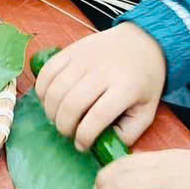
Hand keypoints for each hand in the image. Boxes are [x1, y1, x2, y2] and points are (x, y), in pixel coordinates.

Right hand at [34, 24, 167, 152]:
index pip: (97, 117)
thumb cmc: (144, 80)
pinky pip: (47, 72)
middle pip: (71, 104)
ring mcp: (84, 58)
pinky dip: (42, 90)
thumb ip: (129, 132)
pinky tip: (50, 100)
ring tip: (59, 119)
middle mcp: (103, 71)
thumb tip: (102, 148)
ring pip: (55, 90)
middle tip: (68, 133)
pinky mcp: (71, 50)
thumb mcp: (147, 109)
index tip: (82, 146)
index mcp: (126, 87)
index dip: (84, 137)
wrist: (142, 41)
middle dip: (64, 127)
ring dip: (51, 111)